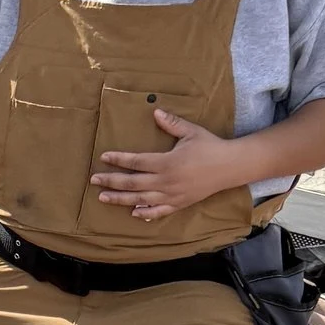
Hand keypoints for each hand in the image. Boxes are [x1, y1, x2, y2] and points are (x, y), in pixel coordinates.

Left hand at [91, 106, 241, 224]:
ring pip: (140, 200)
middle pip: (132, 183)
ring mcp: (172, 195)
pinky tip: (133, 213)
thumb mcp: (191, 132)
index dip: (118, 160)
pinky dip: (145, 213)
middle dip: (111, 181)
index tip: (104, 158)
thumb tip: (155, 111)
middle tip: (94, 180)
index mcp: (167, 162)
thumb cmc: (210, 146)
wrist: (230, 166)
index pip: (136, 162)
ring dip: (120, 199)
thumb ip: (171, 123)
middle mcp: (166, 181)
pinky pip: (159, 212)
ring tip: (103, 198)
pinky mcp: (180, 203)